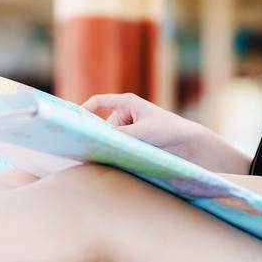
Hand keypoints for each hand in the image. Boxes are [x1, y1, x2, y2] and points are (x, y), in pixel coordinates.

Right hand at [81, 93, 199, 155]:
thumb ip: (120, 135)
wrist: (187, 142)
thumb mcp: (142, 132)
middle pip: (103, 125)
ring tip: (110, 157)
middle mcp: (125, 113)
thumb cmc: (167, 130)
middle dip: (99, 136)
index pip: (98, 102)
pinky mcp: (133, 139)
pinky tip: (116, 160)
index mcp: (126, 102)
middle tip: (88, 150)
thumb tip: (99, 140)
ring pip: (110, 138)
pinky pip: (118, 145)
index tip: (74, 123)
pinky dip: (116, 151)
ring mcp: (129, 127)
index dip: (85, 110)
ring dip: (110, 146)